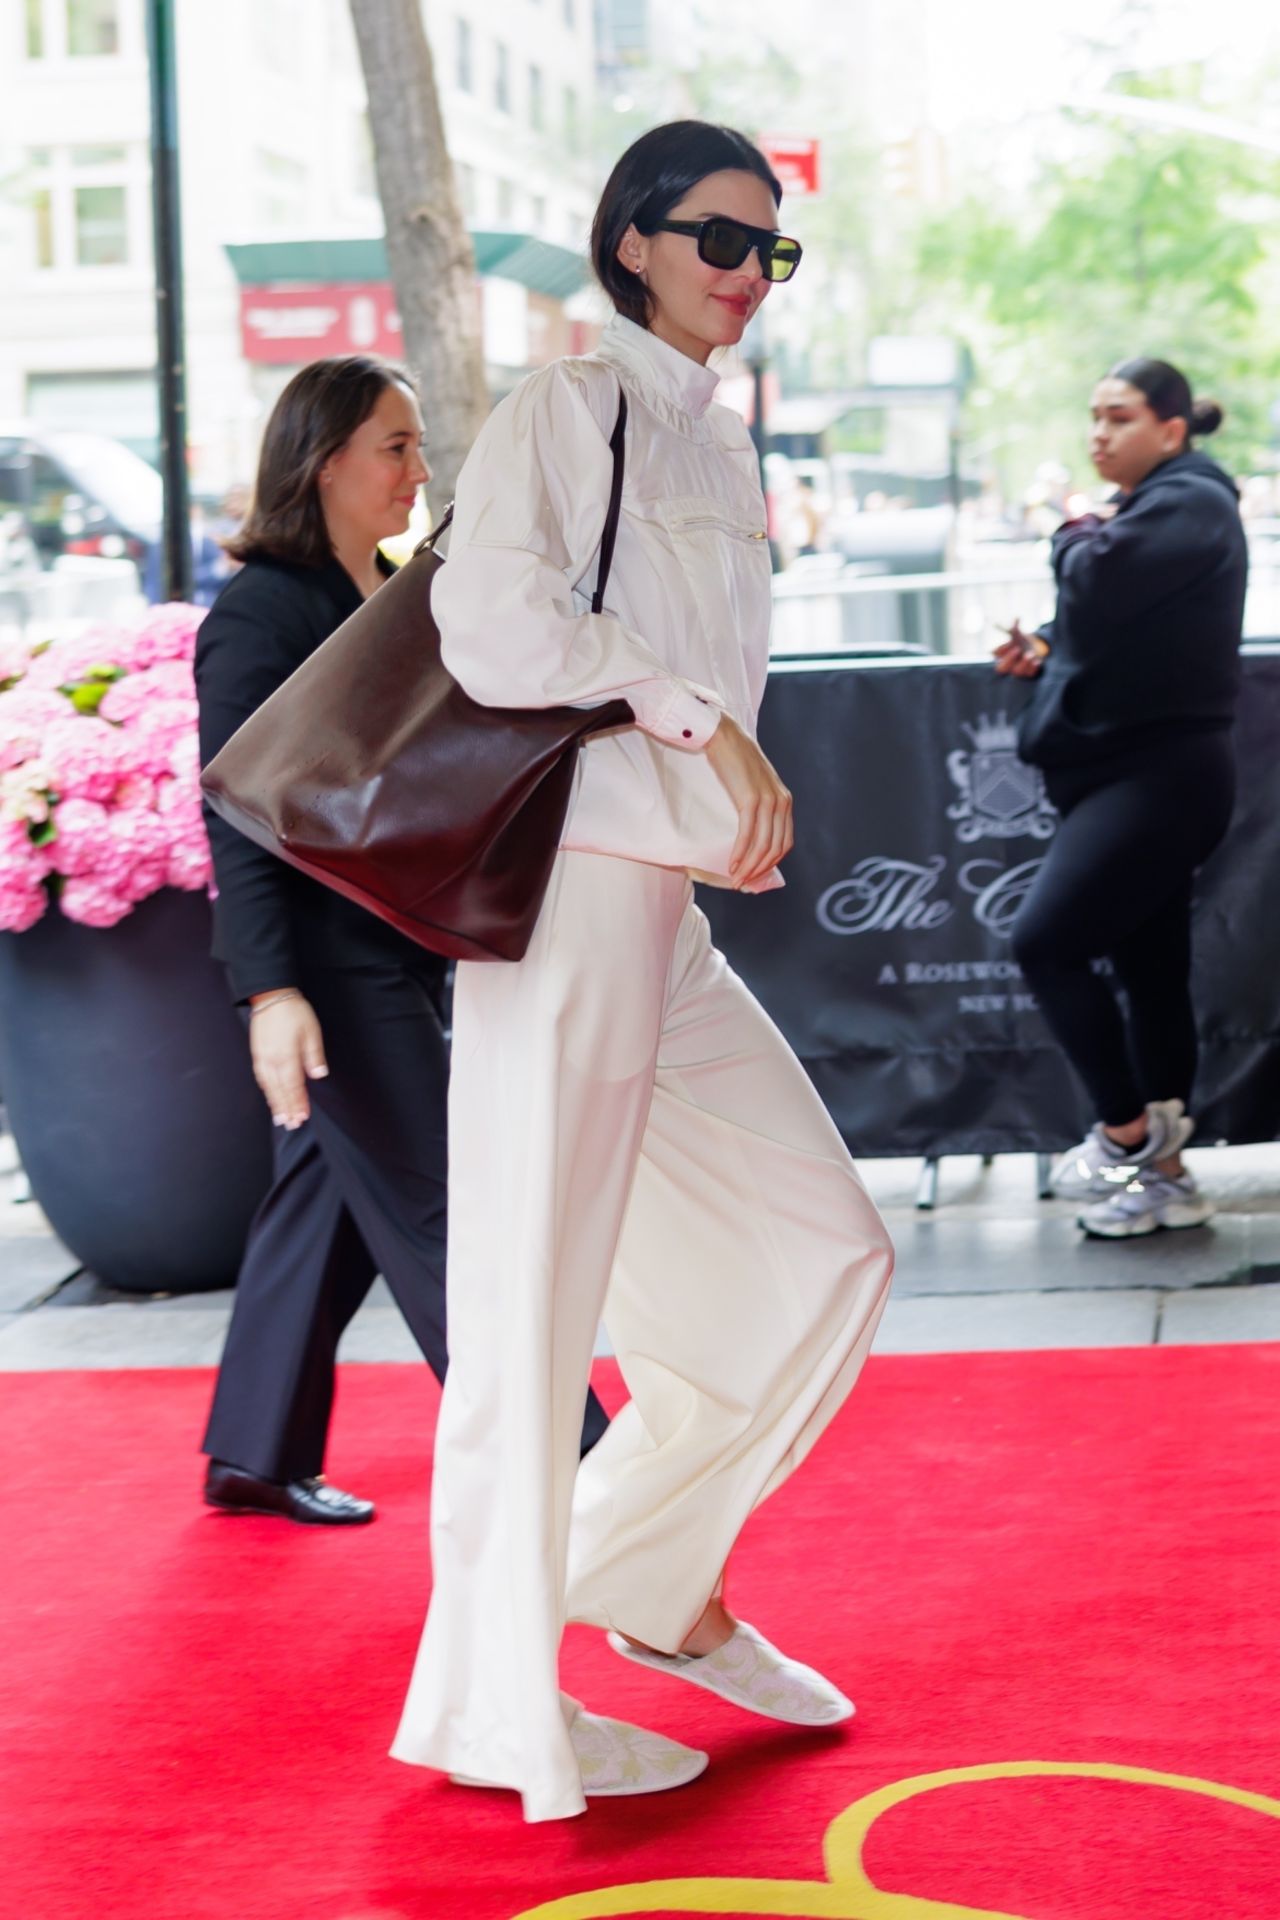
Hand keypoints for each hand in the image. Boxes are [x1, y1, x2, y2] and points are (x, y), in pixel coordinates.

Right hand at [248, 992, 328, 1128]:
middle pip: (279, 1091)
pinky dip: (267, 1091)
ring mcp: (262, 1058)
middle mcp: (272, 1061)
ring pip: (269, 1087)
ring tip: (281, 1118)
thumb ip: (313, 1055)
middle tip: (292, 1125)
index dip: (298, 1103)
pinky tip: (271, 1097)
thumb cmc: (293, 1012)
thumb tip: (318, 1074)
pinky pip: (261, 1078)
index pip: (294, 1086)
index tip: (303, 1117)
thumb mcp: (311, 1031)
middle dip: (287, 1109)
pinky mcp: (257, 1054)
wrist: (271, 996)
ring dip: (275, 1103)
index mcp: (287, 1056)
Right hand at [704, 713, 793, 887]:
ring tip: (735, 879)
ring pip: (763, 845)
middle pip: (776, 848)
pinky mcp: (750, 799)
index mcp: (784, 800)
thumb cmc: (732, 760)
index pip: (785, 842)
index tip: (754, 875)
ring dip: (749, 866)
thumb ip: (758, 806)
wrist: (723, 734)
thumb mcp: (753, 785)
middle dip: (759, 870)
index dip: (770, 864)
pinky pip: (748, 834)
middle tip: (742, 883)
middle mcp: (781, 801)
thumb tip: (749, 834)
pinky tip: (732, 864)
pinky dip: (740, 853)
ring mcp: (767, 800)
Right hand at [993, 619, 1046, 678]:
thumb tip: (1017, 617)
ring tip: (1030, 654)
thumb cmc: (1021, 643)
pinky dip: (1033, 668)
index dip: (1000, 649)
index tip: (1010, 642)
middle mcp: (1008, 664)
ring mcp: (1018, 670)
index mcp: (1001, 655)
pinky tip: (1037, 661)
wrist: (1033, 651)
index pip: (994, 654)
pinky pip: (1030, 674)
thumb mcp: (1018, 634)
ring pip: (1017, 672)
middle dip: (1009, 659)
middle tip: (1017, 649)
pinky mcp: (1029, 673)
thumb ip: (1015, 627)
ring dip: (1023, 663)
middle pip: (1001, 668)